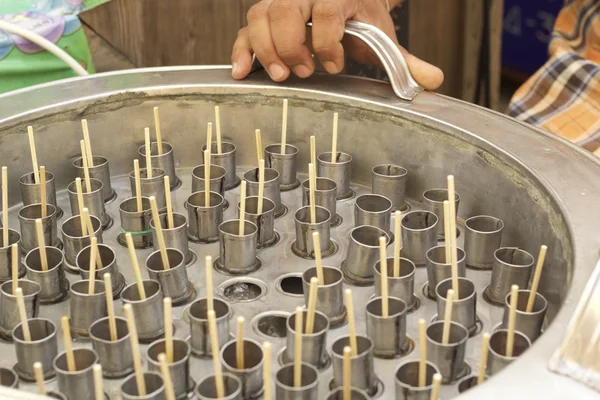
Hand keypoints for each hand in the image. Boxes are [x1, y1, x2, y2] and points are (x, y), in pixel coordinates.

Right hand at [231, 0, 443, 89]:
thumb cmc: (358, 19)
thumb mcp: (380, 36)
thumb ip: (402, 60)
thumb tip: (432, 81)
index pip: (328, 11)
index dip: (328, 40)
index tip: (335, 65)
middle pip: (287, 11)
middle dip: (292, 46)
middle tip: (305, 72)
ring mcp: (282, 3)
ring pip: (261, 16)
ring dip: (266, 49)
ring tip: (279, 74)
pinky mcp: (264, 16)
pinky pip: (245, 28)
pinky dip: (241, 50)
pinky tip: (241, 71)